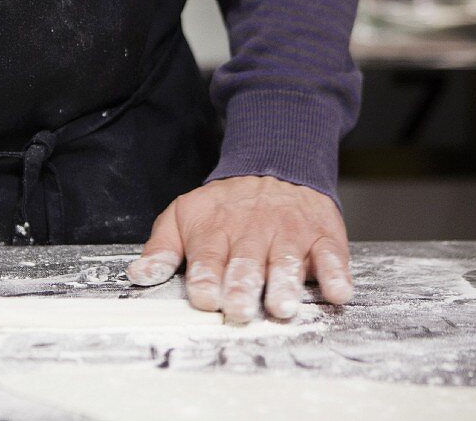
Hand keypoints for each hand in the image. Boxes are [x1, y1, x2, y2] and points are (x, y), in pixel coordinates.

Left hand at [126, 175, 351, 322]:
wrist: (277, 163)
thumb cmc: (226, 204)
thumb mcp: (185, 215)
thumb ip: (163, 248)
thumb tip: (139, 275)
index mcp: (216, 231)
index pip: (208, 258)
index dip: (206, 279)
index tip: (205, 297)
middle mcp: (253, 233)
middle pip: (246, 263)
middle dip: (242, 288)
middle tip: (240, 311)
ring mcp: (289, 234)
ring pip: (286, 261)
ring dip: (285, 285)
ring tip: (282, 307)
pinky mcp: (322, 236)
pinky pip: (331, 255)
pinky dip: (335, 274)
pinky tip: (336, 292)